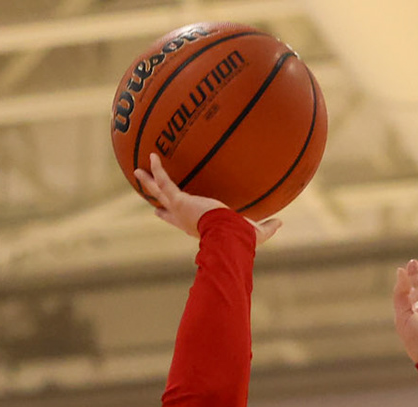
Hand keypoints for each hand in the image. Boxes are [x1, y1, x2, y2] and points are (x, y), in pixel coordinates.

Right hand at [134, 153, 280, 243]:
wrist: (228, 237)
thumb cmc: (240, 239)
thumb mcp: (256, 232)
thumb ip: (268, 227)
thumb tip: (281, 222)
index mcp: (195, 226)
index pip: (178, 220)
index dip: (169, 216)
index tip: (160, 212)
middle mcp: (184, 218)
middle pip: (164, 207)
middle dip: (155, 200)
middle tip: (147, 195)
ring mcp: (179, 208)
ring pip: (158, 192)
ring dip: (147, 181)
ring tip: (136, 169)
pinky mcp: (178, 200)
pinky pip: (164, 181)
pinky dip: (158, 169)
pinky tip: (152, 156)